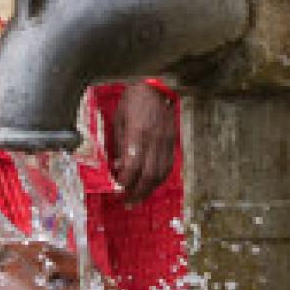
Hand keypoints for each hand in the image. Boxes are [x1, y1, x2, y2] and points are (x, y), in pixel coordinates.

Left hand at [110, 82, 176, 203]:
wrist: (157, 87)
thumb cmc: (133, 101)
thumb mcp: (119, 119)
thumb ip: (119, 143)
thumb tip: (117, 166)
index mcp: (138, 132)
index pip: (133, 164)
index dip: (125, 180)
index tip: (117, 189)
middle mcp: (155, 140)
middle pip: (149, 174)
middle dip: (137, 192)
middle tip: (126, 202)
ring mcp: (167, 142)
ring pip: (160, 174)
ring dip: (148, 190)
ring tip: (137, 199)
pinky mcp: (173, 143)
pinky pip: (167, 167)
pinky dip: (158, 180)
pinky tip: (150, 185)